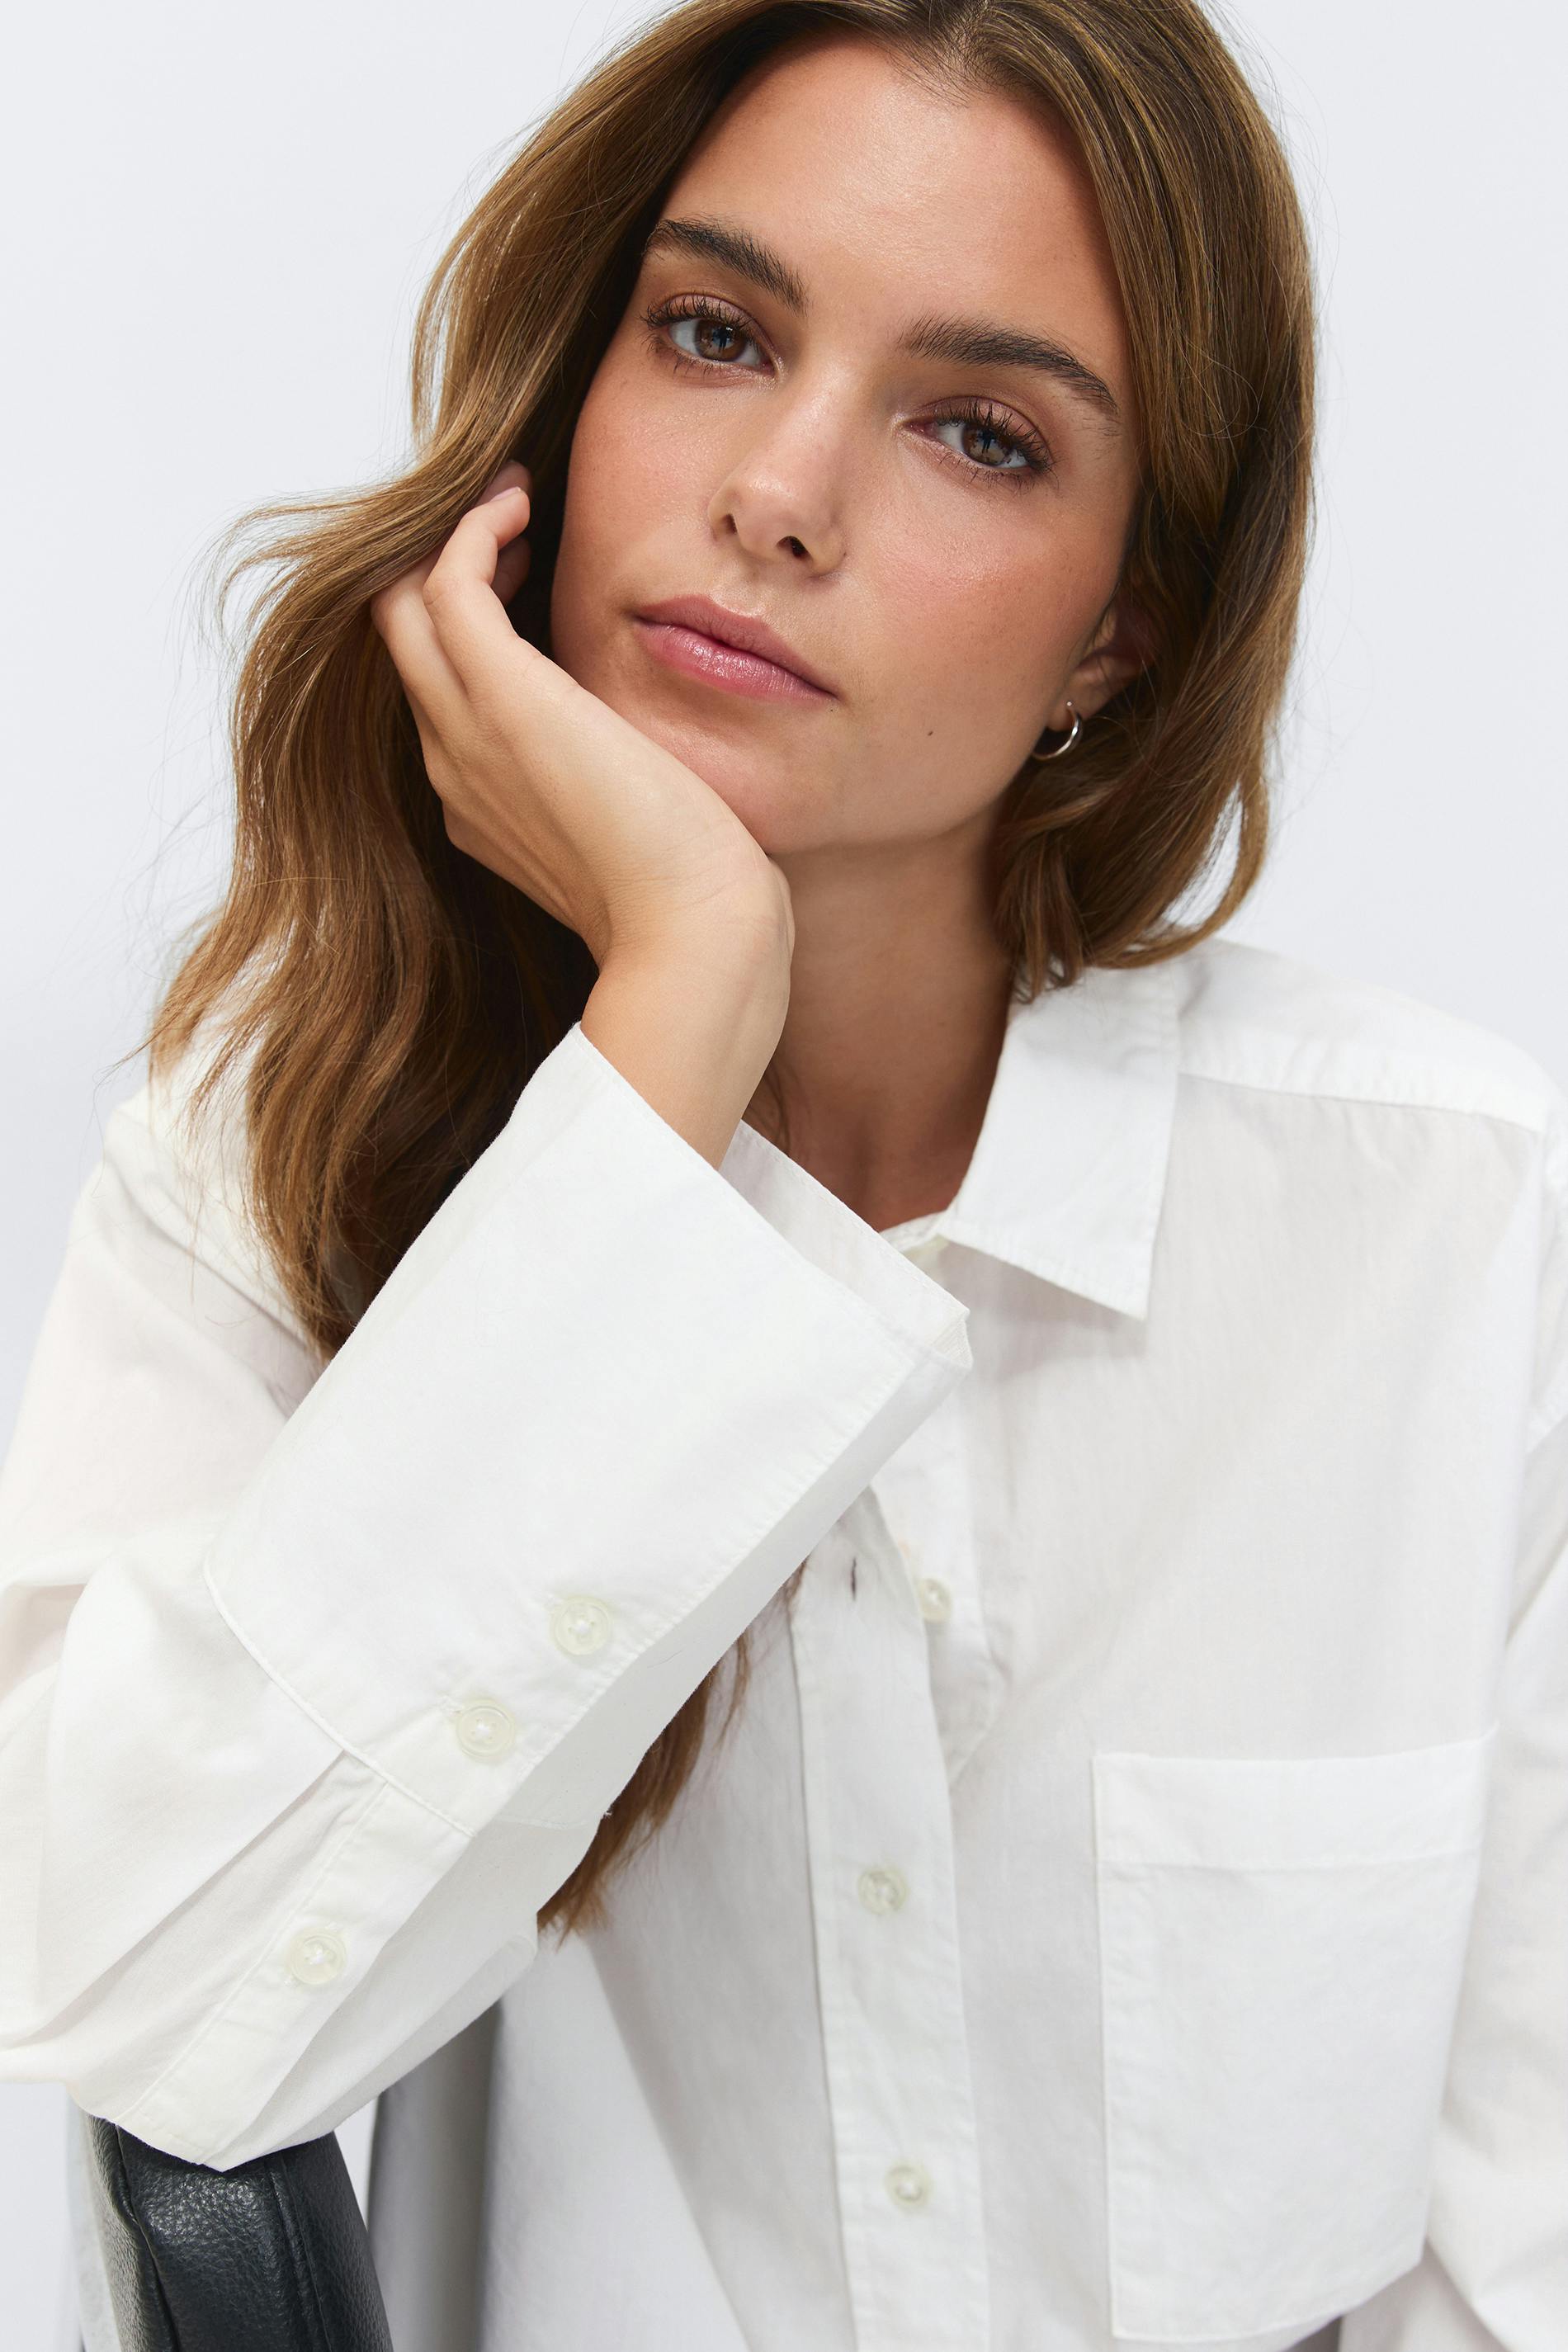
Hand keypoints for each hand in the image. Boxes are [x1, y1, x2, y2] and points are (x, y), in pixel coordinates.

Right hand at [369, 461, 790, 968]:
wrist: (695, 931)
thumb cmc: (689, 890)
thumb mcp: (631, 821)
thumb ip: (607, 778)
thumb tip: (632, 745)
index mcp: (481, 802)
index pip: (440, 689)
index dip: (471, 620)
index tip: (527, 570)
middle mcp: (455, 768)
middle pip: (404, 639)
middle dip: (446, 565)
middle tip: (512, 517)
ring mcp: (465, 735)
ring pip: (404, 605)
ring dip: (455, 536)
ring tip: (516, 500)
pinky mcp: (500, 697)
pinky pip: (443, 583)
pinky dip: (470, 530)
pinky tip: (518, 506)